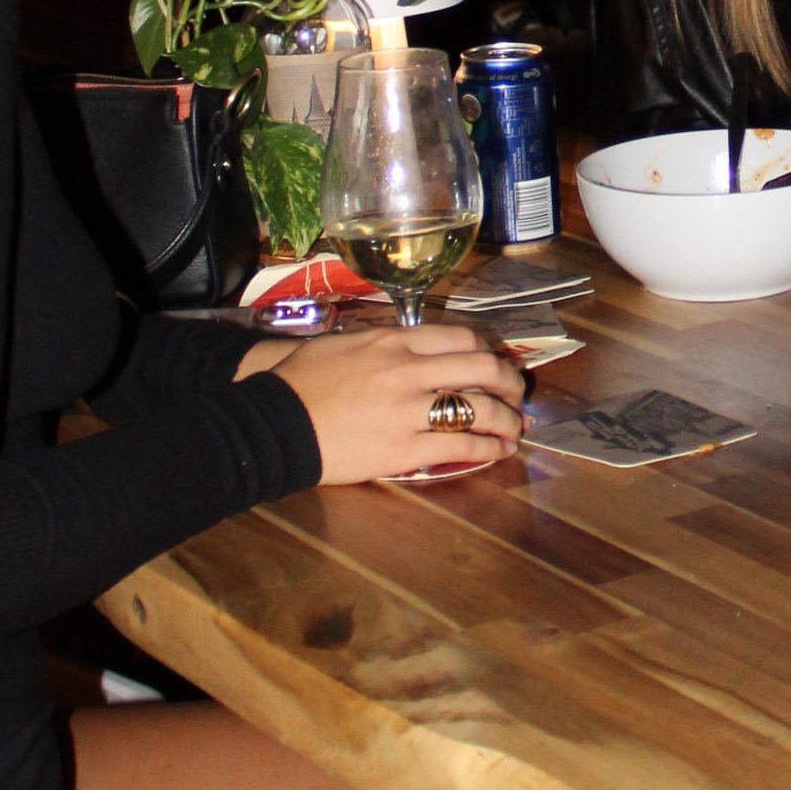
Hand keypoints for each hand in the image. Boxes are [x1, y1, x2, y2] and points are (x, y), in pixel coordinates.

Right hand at [255, 322, 528, 479]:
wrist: (271, 422)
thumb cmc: (299, 381)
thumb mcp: (344, 344)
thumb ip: (384, 344)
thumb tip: (412, 350)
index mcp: (394, 340)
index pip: (461, 337)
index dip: (488, 351)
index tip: (495, 363)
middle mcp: (408, 370)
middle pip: (481, 368)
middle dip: (509, 382)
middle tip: (519, 394)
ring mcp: (408, 410)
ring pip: (479, 408)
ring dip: (507, 419)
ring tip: (516, 428)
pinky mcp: (403, 449)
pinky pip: (460, 447)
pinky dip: (488, 449)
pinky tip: (499, 452)